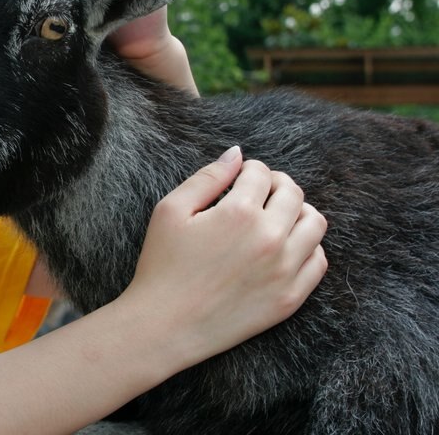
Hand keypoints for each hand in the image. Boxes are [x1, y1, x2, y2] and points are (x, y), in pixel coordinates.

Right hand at [120, 146, 327, 367]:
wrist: (164, 325)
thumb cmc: (161, 266)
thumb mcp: (170, 211)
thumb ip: (207, 177)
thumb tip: (237, 154)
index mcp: (239, 213)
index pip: (261, 173)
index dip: (248, 170)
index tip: (238, 179)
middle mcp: (270, 238)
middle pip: (293, 193)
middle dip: (275, 185)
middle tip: (258, 193)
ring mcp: (285, 270)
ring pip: (314, 223)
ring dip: (297, 212)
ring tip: (275, 218)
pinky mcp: (291, 298)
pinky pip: (318, 261)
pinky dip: (307, 247)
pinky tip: (283, 248)